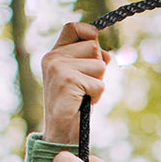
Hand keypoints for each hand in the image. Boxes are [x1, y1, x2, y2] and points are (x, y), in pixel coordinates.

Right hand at [41, 22, 110, 144]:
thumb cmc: (73, 106)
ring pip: (99, 65)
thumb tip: (107, 55)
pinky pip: (99, 84)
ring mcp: (59, 68)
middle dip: (97, 68)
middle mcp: (53, 57)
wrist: (60, 134)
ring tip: (83, 95)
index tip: (95, 51)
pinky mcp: (68, 80)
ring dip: (98, 83)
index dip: (89, 33)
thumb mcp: (82, 77)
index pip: (74, 27)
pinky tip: (83, 103)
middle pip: (94, 47)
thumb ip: (91, 61)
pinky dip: (96, 96)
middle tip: (85, 86)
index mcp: (54, 54)